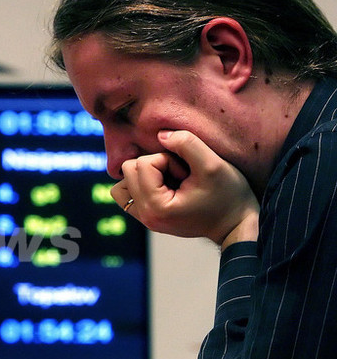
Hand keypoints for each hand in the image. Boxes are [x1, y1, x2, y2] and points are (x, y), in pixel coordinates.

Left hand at [111, 129, 258, 245]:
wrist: (236, 224)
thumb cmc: (229, 196)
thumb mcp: (212, 164)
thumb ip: (186, 143)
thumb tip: (160, 134)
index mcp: (156, 208)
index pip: (143, 163)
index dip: (168, 160)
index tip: (188, 174)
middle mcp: (144, 216)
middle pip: (128, 169)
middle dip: (156, 165)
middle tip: (181, 176)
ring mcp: (144, 218)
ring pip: (123, 181)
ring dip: (146, 174)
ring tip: (173, 181)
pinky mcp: (147, 216)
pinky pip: (128, 192)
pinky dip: (143, 183)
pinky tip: (166, 185)